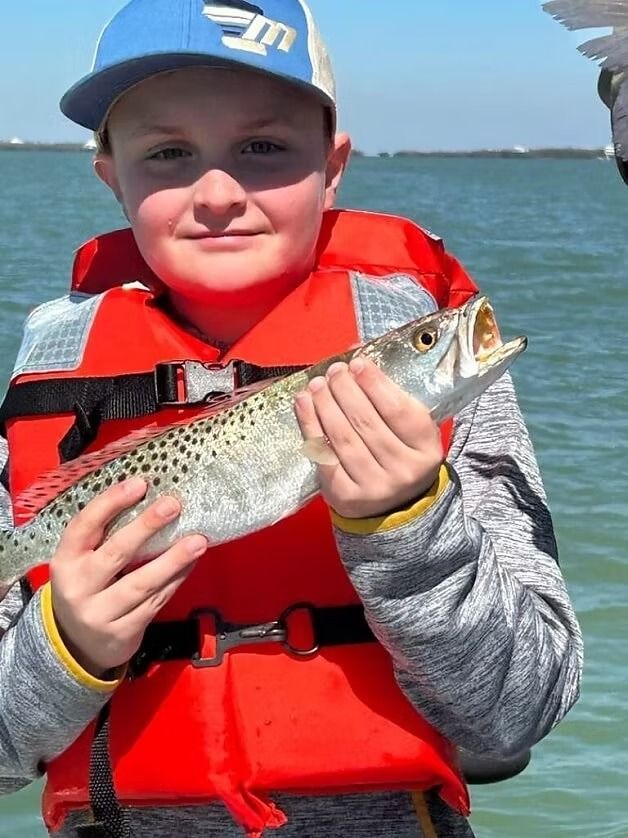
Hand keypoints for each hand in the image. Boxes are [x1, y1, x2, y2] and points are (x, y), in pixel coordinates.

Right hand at [50, 477, 206, 677]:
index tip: (140, 483)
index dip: (110, 502)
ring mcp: (98, 613)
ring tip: (198, 540)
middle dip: (146, 526)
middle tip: (173, 505)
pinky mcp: (121, 633)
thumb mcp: (84, 562)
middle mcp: (78, 587)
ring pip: (142, 583)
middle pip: (116, 552)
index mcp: (65, 560)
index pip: (84, 526)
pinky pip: (155, 602)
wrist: (78, 644)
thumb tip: (152, 498)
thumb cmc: (89, 586)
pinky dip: (175, 580)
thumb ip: (106, 536)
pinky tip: (191, 563)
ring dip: (173, 560)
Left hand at [294, 357, 442, 518]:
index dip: (375, 383)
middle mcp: (403, 470)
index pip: (398, 411)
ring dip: (325, 404)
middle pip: (367, 422)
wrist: (393, 509)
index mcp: (425, 450)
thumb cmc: (398, 455)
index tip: (358, 363)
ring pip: (343, 437)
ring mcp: (374, 486)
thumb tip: (356, 351)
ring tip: (316, 384)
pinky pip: (323, 453)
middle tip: (334, 370)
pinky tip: (303, 403)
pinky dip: (310, 424)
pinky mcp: (345, 495)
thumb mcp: (408, 430)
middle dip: (345, 389)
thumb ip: (388, 394)